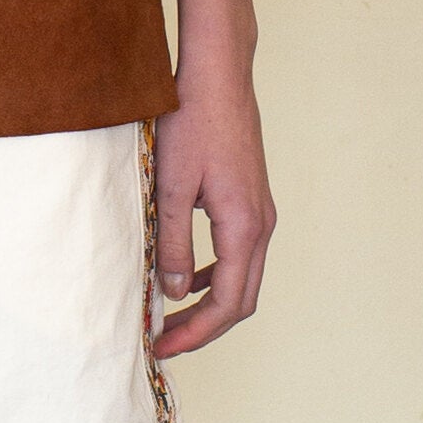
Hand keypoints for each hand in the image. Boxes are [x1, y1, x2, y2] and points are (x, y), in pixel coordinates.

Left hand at [153, 0, 273, 351]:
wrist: (217, 77)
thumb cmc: (192, 123)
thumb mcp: (170, 188)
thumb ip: (169, 243)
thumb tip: (170, 291)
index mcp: (243, 227)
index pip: (226, 303)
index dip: (195, 332)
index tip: (161, 345)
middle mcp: (261, 225)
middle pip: (241, 299)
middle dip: (203, 327)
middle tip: (164, 342)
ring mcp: (261, 213)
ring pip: (242, 278)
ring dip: (209, 303)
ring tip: (170, 318)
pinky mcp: (252, 201)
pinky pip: (239, 254)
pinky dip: (214, 275)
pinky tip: (184, 276)